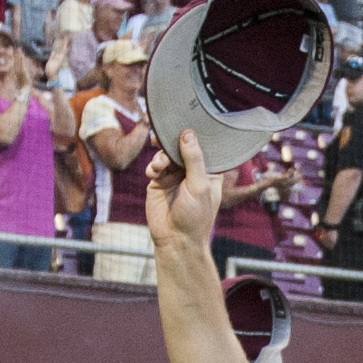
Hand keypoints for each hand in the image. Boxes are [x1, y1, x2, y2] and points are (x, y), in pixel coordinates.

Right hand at [144, 129, 221, 246]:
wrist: (175, 240)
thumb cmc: (195, 217)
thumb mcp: (199, 186)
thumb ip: (194, 159)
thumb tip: (188, 133)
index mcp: (209, 171)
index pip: (204, 146)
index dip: (195, 134)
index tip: (185, 122)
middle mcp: (192, 170)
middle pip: (181, 146)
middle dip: (171, 141)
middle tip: (161, 136)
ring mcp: (175, 175)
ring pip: (166, 154)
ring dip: (161, 156)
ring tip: (159, 166)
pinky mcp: (159, 182)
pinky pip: (154, 166)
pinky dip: (153, 166)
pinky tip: (153, 173)